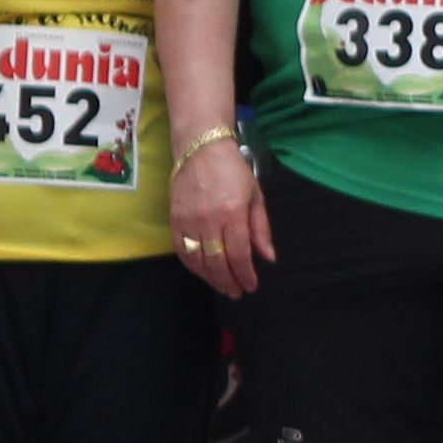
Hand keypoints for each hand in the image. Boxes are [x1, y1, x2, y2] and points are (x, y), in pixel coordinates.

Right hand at [169, 135, 269, 299]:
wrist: (201, 150)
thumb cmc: (233, 171)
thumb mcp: (255, 196)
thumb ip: (261, 229)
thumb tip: (268, 258)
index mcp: (233, 213)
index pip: (239, 254)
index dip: (245, 274)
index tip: (251, 286)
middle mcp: (209, 220)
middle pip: (218, 261)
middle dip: (228, 281)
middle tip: (237, 293)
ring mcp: (188, 221)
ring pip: (198, 260)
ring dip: (210, 278)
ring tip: (222, 287)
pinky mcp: (174, 220)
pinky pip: (181, 250)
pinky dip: (192, 266)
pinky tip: (202, 272)